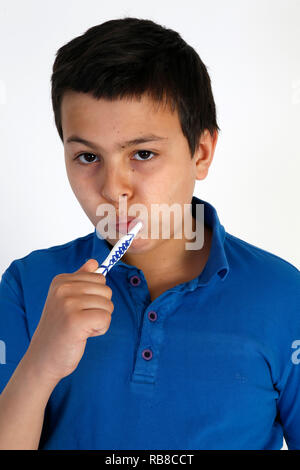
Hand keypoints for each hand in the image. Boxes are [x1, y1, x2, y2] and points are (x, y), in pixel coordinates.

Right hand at [24, 259, 113, 383]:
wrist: (43, 358)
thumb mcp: (66, 300)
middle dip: (100, 308)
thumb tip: (94, 262)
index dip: (95, 297)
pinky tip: (84, 335)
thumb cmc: (59, 329)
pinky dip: (100, 330)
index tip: (78, 309)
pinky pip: (106, 318)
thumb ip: (80, 279)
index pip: (99, 278)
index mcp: (61, 280)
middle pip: (106, 290)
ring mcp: (68, 304)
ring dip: (100, 320)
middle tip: (80, 320)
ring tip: (81, 328)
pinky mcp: (76, 320)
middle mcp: (63, 289)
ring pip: (108, 305)